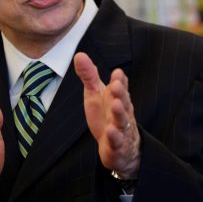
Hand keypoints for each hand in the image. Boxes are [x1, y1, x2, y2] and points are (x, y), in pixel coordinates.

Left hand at [74, 52, 140, 178]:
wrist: (119, 147)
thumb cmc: (106, 115)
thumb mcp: (95, 94)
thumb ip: (89, 76)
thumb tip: (79, 54)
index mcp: (117, 98)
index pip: (121, 87)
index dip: (119, 80)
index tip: (117, 73)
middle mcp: (122, 112)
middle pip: (123, 101)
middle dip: (120, 93)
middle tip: (115, 85)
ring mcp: (121, 129)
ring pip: (122, 120)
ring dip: (119, 112)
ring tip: (115, 104)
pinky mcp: (117, 145)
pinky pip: (117, 141)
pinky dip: (115, 137)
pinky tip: (110, 131)